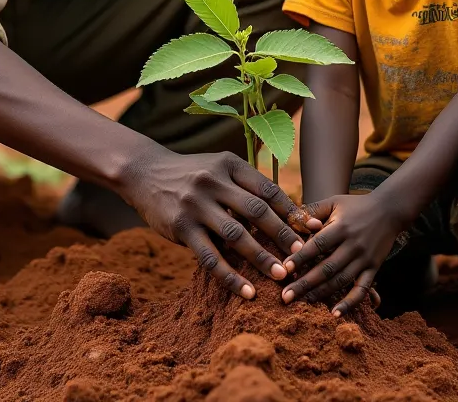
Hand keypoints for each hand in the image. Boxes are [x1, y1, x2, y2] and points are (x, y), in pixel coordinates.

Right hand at [123, 147, 306, 299]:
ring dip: (262, 257)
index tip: (312, 229)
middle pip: (256, 210)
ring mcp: (196, 204)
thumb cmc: (192, 173)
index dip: (291, 210)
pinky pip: (210, 257)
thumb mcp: (218, 168)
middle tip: (304, 255)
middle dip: (283, 234)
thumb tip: (288, 213)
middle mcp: (213, 181)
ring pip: (236, 235)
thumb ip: (246, 186)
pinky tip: (248, 292)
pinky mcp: (181, 227)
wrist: (145, 172)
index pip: (267, 188)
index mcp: (229, 164)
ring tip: (282, 275)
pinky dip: (231, 277)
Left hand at [280, 192, 407, 315]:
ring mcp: (364, 259)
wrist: (389, 210)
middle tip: (286, 296)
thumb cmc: (356, 205)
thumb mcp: (334, 201)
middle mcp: (353, 245)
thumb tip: (290, 219)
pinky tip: (335, 314)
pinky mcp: (374, 269)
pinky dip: (349, 303)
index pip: (317, 244)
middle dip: (305, 283)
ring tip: (303, 303)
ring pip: (340, 281)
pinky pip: (361, 290)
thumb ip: (313, 210)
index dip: (301, 257)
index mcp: (341, 227)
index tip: (285, 269)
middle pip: (326, 268)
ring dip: (321, 294)